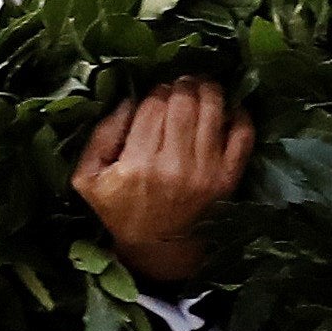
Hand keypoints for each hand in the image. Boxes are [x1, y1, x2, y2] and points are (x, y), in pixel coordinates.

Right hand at [69, 79, 253, 287]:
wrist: (159, 248)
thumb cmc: (121, 210)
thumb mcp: (89, 179)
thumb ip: (101, 136)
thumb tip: (130, 99)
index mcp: (137, 164)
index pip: (153, 106)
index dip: (156, 91)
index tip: (158, 91)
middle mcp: (174, 166)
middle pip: (184, 103)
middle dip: (183, 85)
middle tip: (182, 82)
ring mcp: (205, 172)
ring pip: (213, 111)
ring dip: (209, 90)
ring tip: (202, 86)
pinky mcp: (228, 179)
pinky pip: (242, 136)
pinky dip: (240, 115)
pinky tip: (229, 107)